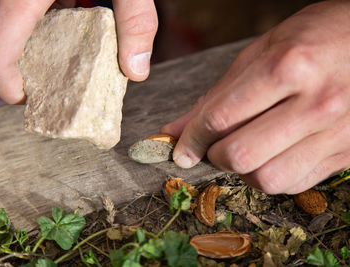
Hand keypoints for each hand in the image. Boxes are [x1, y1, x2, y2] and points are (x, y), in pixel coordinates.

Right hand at [0, 0, 156, 103]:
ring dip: (23, 44)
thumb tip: (137, 71)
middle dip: (14, 69)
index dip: (6, 88)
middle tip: (47, 81)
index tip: (29, 100)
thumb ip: (134, 20)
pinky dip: (32, 18)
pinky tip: (66, 15)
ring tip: (60, 54)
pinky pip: (11, 2)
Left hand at [161, 0, 349, 193]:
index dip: (191, 139)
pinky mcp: (347, 153)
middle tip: (214, 145)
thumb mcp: (262, 51)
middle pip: (240, 156)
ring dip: (244, 171)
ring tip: (247, 148)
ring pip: (266, 179)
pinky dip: (271, 175)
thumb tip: (176, 130)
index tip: (181, 149)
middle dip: (214, 156)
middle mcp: (315, 103)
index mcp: (287, 67)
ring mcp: (335, 132)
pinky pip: (294, 184)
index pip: (220, 118)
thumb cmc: (316, 38)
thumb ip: (218, 94)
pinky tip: (272, 154)